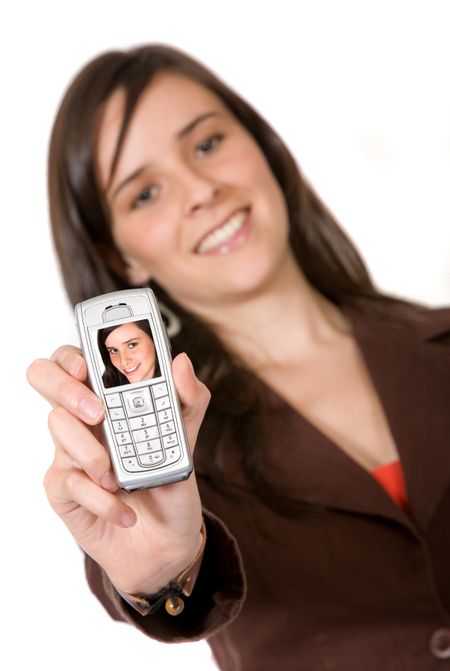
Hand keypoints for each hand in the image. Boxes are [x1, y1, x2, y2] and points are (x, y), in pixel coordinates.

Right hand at [26, 346, 209, 594]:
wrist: (166, 544)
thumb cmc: (170, 486)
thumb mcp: (187, 442)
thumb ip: (189, 400)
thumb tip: (180, 361)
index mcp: (110, 399)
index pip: (77, 359)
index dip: (72, 354)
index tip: (86, 366)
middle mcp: (83, 419)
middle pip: (45, 378)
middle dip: (65, 388)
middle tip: (97, 413)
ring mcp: (68, 452)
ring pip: (58, 427)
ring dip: (94, 454)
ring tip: (121, 479)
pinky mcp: (63, 488)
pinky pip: (70, 480)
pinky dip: (102, 499)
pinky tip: (123, 512)